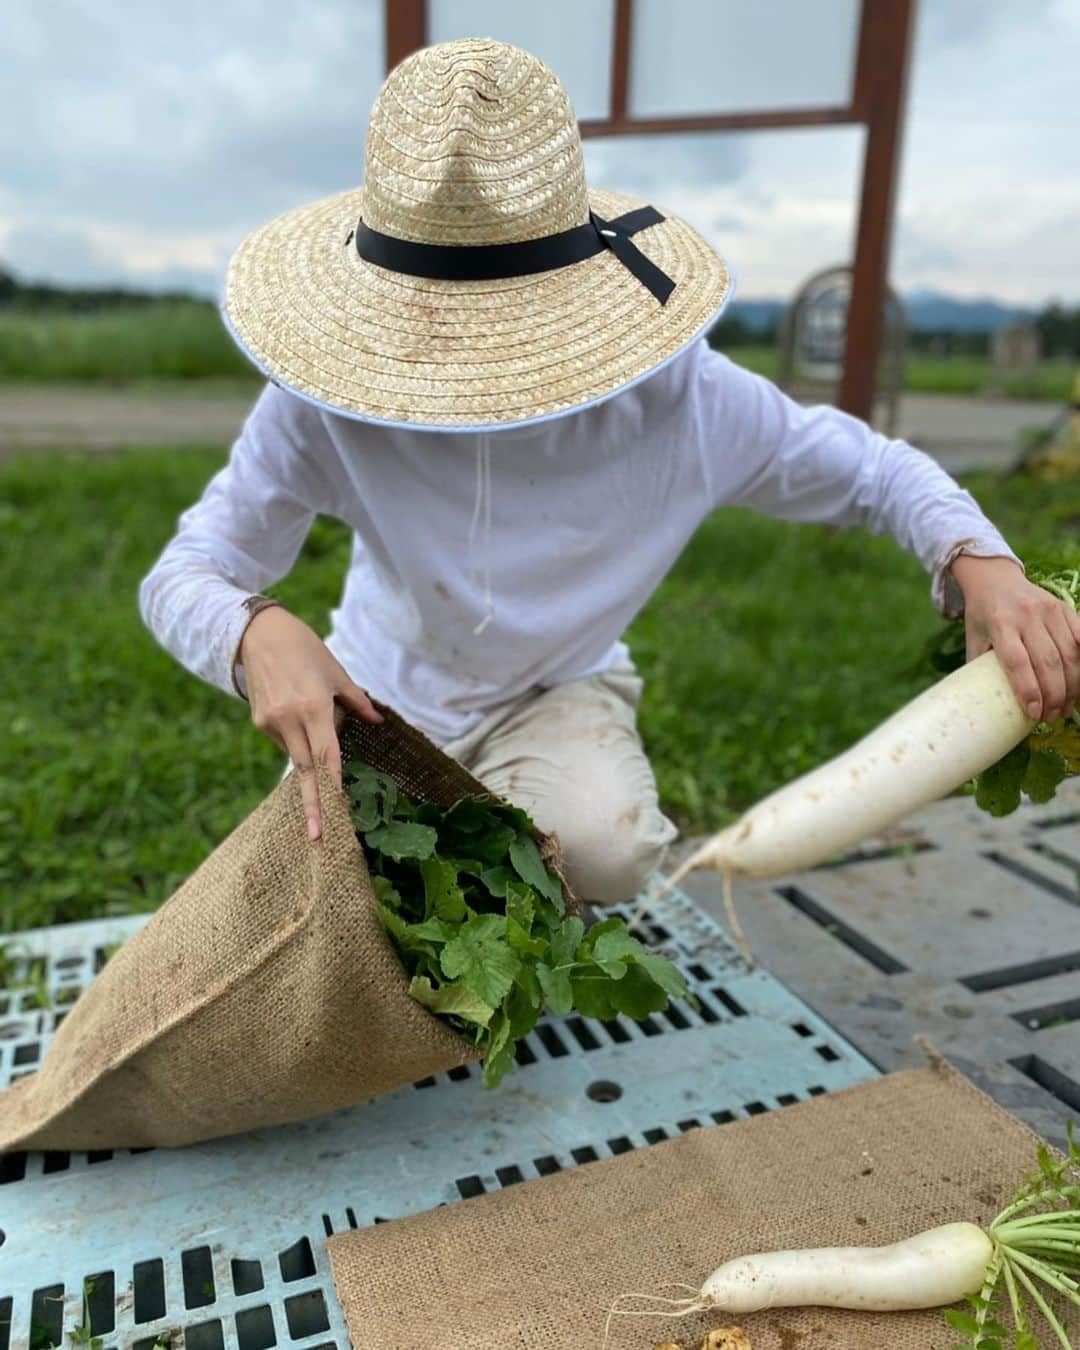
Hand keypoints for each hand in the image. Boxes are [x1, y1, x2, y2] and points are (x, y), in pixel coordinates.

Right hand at [238, 606, 382, 838]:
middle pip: (306, 771)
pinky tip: (297, 712)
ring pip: (297, 755)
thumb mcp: (336, 672)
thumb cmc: (305, 649)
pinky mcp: (259, 722)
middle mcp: (289, 720)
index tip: (335, 815)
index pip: (327, 757)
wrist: (259, 633)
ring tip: (312, 716)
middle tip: (318, 837)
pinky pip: (285, 742)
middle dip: (313, 805)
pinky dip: (297, 740)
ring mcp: (271, 723)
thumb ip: (357, 701)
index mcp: (313, 708)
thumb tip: (376, 723)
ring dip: (310, 756)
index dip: (333, 788)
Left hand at [953, 555, 1079, 722]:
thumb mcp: (973, 638)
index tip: (1034, 714)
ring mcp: (1049, 610)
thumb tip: (984, 704)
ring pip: (1070, 653)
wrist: (995, 578)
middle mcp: (1027, 615)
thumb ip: (978, 667)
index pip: (1017, 662)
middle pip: (1048, 662)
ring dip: (1072, 685)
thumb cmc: (982, 615)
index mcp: (1000, 623)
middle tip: (1052, 716)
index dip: (1028, 690)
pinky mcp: (1065, 607)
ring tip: (1065, 706)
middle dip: (1053, 695)